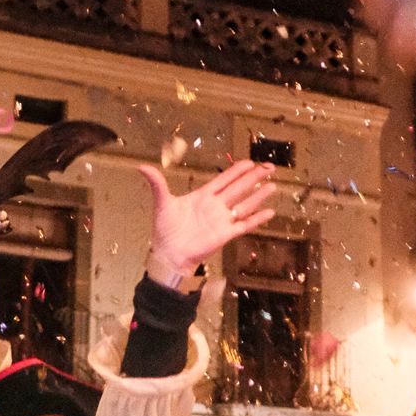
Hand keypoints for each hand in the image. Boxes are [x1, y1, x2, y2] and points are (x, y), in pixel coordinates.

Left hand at [138, 160, 275, 276]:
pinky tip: (269, 212)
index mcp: (202, 196)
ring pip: (245, 204)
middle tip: (269, 167)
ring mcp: (222, 220)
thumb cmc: (165, 230)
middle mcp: (215, 206)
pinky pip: (245, 225)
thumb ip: (157, 184)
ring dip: (259, 195)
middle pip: (239, 188)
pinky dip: (257, 219)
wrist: (169, 254)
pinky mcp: (226, 234)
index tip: (250, 161)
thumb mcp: (161, 203)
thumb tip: (141, 166)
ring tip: (273, 185)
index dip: (237, 170)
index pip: (224, 179)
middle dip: (254, 178)